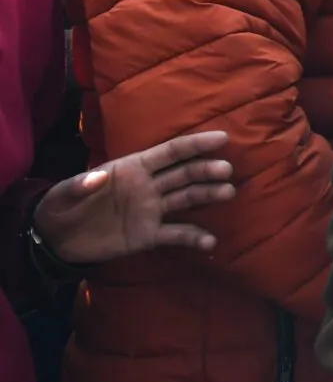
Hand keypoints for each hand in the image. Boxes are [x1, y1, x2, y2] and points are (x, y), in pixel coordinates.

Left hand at [34, 130, 233, 264]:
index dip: (195, 144)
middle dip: (205, 170)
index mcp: (132, 168)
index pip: (169, 152)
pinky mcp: (148, 235)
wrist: (55, 241)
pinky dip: (194, 237)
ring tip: (227, 193)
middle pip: (183, 174)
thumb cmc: (61, 207)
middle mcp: (148, 186)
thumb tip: (99, 176)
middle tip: (225, 171)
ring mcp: (151, 210)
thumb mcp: (62, 194)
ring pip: (186, 199)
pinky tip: (210, 242)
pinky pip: (175, 234)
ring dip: (207, 195)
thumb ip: (80, 185)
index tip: (221, 139)